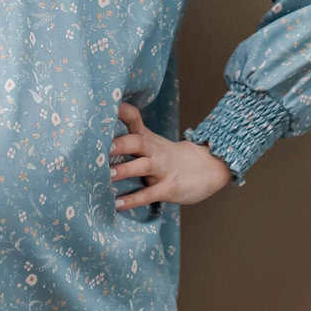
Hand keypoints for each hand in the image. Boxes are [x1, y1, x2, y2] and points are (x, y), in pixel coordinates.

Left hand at [109, 101, 233, 210]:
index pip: (134, 120)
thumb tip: (102, 133)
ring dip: (125, 170)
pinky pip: (150, 194)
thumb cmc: (171, 156)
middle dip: (120, 144)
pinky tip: (118, 204)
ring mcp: (163, 169)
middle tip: (101, 148)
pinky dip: (133, 200)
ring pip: (143, 166)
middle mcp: (155, 151)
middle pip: (137, 141)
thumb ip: (131, 136)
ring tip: (107, 175)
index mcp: (149, 139)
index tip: (108, 106)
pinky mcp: (169, 188)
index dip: (122, 112)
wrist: (209, 166)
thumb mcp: (153, 142)